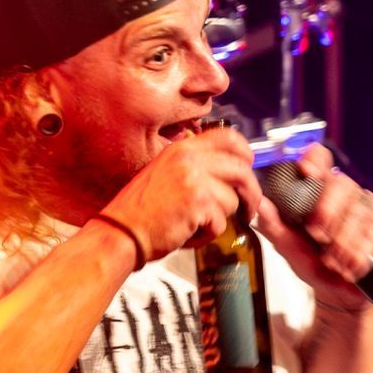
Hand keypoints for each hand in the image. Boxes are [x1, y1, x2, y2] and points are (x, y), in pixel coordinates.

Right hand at [102, 126, 260, 259]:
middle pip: (241, 170)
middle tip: (248, 209)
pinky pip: (221, 223)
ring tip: (197, 223)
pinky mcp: (198, 203)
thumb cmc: (140, 209)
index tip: (249, 168)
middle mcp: (189, 158)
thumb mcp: (166, 172)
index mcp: (183, 148)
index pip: (228, 138)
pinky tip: (189, 233)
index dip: (246, 154)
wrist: (120, 231)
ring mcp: (194, 179)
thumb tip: (229, 170)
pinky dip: (208, 235)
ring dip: (220, 219)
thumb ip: (194, 165)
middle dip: (251, 194)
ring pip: (232, 200)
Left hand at [253, 144, 372, 311]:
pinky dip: (361, 252)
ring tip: (335, 262)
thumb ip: (275, 227)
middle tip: (319, 238)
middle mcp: (346, 191)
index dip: (315, 161)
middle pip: (340, 184)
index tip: (307, 172)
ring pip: (357, 213)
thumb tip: (262, 206)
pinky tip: (353, 265)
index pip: (319, 159)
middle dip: (327, 214)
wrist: (340, 295)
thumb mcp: (289, 249)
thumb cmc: (315, 265)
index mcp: (319, 189)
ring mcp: (369, 204)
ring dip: (343, 243)